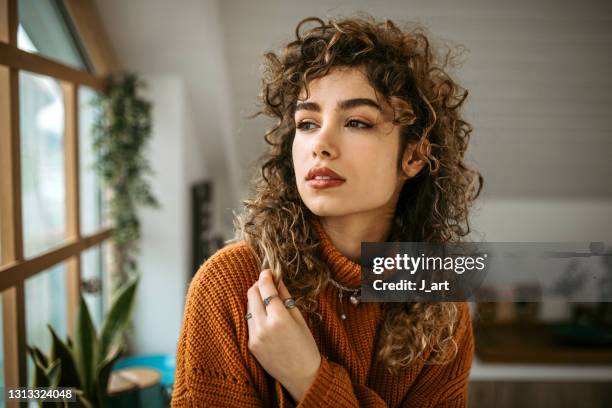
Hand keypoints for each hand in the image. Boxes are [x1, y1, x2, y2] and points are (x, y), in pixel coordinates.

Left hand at [246, 269, 321, 401]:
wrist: (302, 376)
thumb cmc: (306, 347)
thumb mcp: (300, 319)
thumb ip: (286, 298)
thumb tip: (278, 281)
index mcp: (279, 318)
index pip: (265, 289)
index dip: (265, 276)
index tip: (268, 271)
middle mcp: (263, 326)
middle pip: (251, 294)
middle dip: (258, 285)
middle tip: (266, 283)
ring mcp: (255, 337)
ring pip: (248, 308)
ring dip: (255, 299)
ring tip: (266, 299)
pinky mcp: (250, 345)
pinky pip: (249, 323)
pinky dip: (255, 315)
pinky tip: (265, 316)